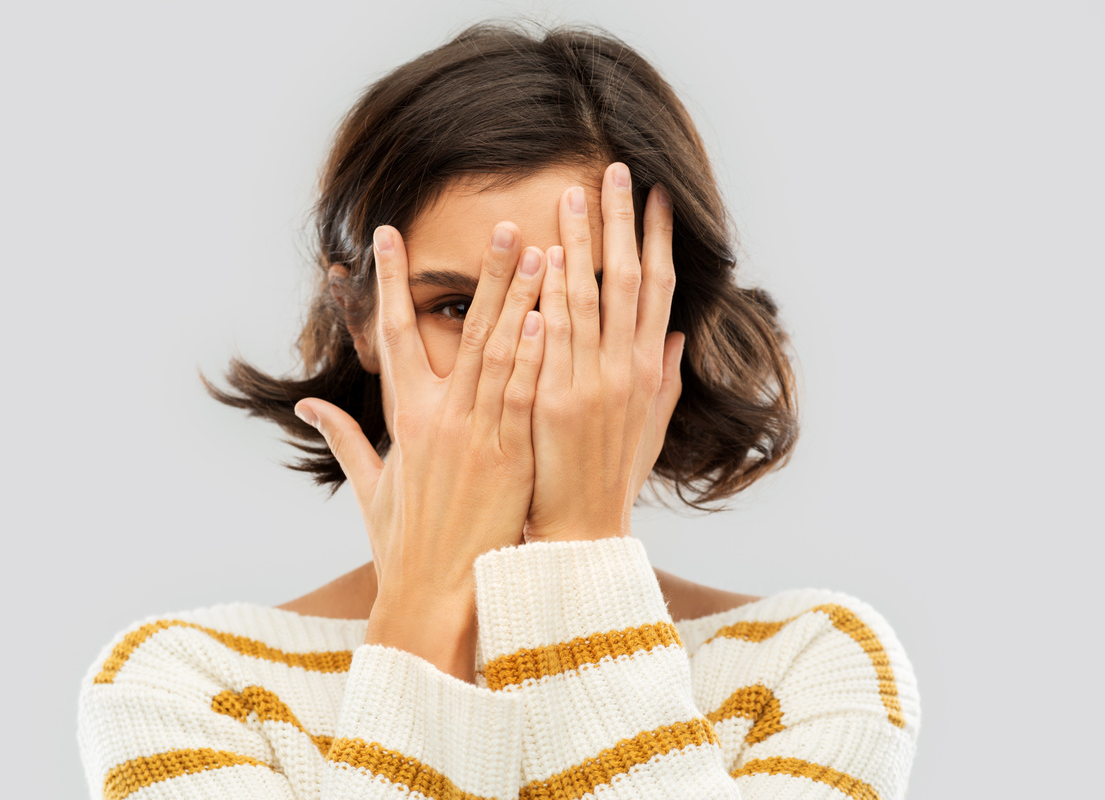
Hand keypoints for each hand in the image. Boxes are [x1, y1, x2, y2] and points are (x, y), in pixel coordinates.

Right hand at [295, 223, 546, 679]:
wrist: (433, 594)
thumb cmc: (402, 541)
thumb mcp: (370, 485)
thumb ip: (343, 438)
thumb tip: (309, 407)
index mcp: (404, 418)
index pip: (394, 335)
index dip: (389, 282)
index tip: (390, 236)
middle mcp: (439, 418)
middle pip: (465, 332)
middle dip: (486, 274)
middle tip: (506, 223)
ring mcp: (477, 436)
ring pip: (502, 354)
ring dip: (524, 300)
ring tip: (544, 250)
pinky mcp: (509, 458)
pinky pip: (525, 396)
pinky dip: (537, 354)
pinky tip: (551, 316)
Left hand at [525, 163, 683, 541]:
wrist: (584, 530)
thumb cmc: (611, 476)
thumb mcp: (647, 426)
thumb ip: (662, 379)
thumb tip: (673, 337)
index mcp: (647, 370)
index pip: (657, 290)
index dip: (657, 240)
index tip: (655, 196)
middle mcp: (626, 371)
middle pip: (628, 281)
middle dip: (621, 223)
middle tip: (614, 171)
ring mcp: (592, 385)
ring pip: (589, 300)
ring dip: (582, 244)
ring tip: (572, 195)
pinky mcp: (555, 403)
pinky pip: (553, 340)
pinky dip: (552, 298)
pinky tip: (545, 257)